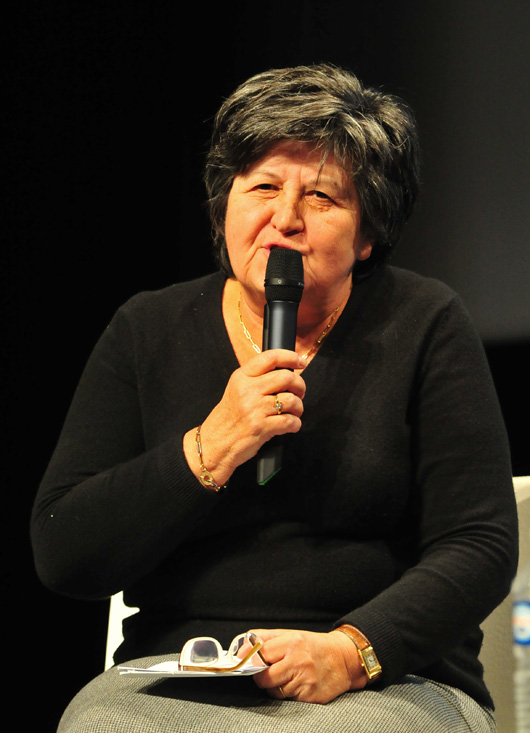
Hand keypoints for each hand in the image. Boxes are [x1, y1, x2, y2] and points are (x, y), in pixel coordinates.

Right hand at [183, 349, 305, 486]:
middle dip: (300, 385)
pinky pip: (290, 421)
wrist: (215, 443)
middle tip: (299, 393)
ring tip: (294, 412)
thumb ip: (256, 379)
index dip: (290, 357)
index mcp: (241, 377)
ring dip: (298, 407)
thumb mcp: (236, 390)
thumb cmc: (229, 418)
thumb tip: (286, 373)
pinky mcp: (261, 427)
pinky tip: (291, 425)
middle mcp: (248, 390)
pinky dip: (295, 423)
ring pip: (291, 400)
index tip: (300, 362)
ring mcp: (254, 409)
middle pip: (286, 377)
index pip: (270, 357)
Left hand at [249, 628, 366, 703]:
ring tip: (289, 676)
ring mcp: (305, 681)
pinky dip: (289, 694)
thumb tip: (241, 648)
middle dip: (262, 678)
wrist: (344, 659)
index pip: (259, 655)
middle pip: (264, 678)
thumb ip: (264, 637)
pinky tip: (298, 684)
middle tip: (269, 672)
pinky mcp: (310, 697)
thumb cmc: (313, 646)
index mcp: (291, 643)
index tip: (251, 662)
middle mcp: (298, 661)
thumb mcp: (290, 634)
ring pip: (274, 691)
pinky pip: (288, 700)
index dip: (252, 660)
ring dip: (276, 687)